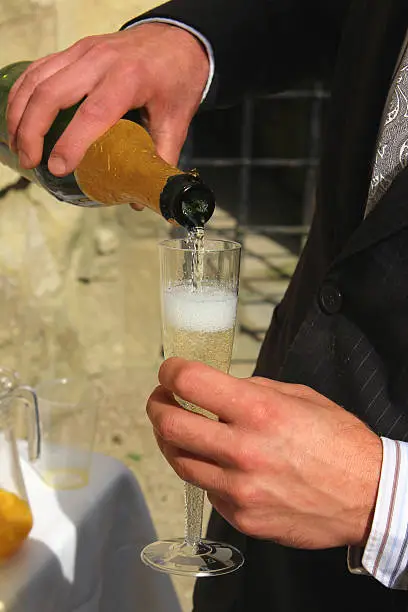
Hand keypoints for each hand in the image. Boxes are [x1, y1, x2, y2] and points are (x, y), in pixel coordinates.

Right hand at [6, 23, 208, 179]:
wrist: (178, 39)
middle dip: (32, 130)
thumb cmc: (176, 81)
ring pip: (38, 80)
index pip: (93, 112)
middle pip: (52, 93)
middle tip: (30, 162)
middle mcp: (101, 61)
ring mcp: (83, 52)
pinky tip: (18, 118)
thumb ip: (160, 159)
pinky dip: (22, 94)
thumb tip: (140, 199)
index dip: (72, 142)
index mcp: (130, 79)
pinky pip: (38, 70)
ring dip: (20, 114)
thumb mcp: (177, 121)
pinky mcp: (74, 51)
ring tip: (18, 147)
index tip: (57, 167)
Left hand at [147, 358, 382, 548]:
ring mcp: (239, 489)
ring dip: (172, 440)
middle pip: (169, 424)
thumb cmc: (339, 441)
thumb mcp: (300, 397)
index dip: (171, 371)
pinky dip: (205, 471)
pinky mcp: (241, 516)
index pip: (190, 382)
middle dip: (157, 405)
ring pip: (179, 461)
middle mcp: (243, 451)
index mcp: (259, 411)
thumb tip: (216, 391)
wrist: (368, 498)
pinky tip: (219, 463)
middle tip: (161, 399)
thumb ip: (252, 391)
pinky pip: (206, 489)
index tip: (170, 371)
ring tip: (181, 429)